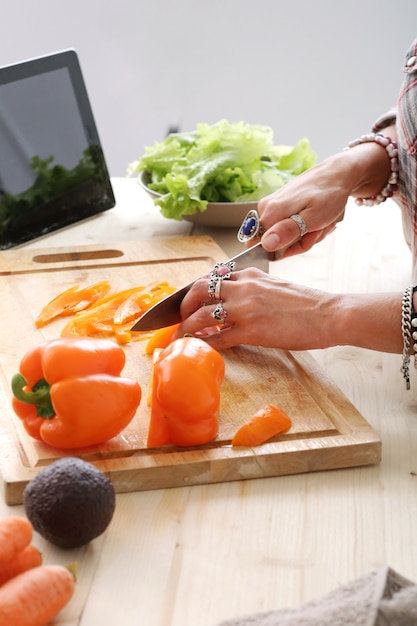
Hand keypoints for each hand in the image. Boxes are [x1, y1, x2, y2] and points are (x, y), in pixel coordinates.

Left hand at [175, 268, 335, 350]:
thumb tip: (234, 301)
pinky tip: (200, 346)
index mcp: (249, 275)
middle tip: (178, 317)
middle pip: (198, 290)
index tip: (189, 300)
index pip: (212, 276)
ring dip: (187, 327)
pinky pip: (218, 338)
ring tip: (181, 336)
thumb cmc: (307, 303)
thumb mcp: (275, 285)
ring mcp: (245, 309)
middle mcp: (243, 288)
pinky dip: (205, 343)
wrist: (329, 313)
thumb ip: (252, 288)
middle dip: (183, 304)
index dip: (195, 289)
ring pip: (202, 315)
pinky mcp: (252, 331)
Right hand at [257, 153, 352, 255]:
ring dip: (307, 235)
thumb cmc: (329, 194)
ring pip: (285, 235)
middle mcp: (267, 207)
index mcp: (272, 211)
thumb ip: (288, 232)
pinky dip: (305, 227)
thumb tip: (266, 244)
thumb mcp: (313, 219)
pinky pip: (289, 226)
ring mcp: (273, 205)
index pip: (264, 245)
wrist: (336, 174)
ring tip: (321, 223)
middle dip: (301, 242)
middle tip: (318, 230)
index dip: (285, 249)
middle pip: (277, 241)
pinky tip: (316, 220)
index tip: (306, 240)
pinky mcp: (279, 205)